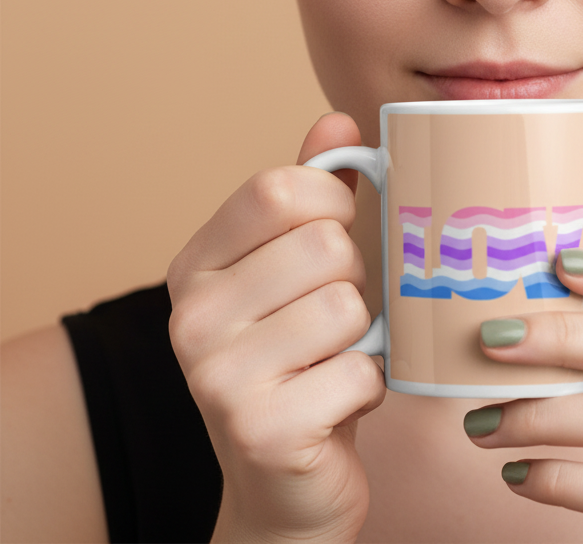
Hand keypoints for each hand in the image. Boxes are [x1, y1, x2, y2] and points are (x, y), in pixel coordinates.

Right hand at [167, 114, 385, 543]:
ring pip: (349, 307)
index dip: (334, 205)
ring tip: (333, 360)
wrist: (285, 484)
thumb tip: (337, 121)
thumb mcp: (299, 270)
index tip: (337, 234)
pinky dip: (369, 386)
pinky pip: (361, 370)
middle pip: (326, 246)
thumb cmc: (301, 359)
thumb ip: (313, 194)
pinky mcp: (260, 430)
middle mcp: (189, 316)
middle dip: (354, 282)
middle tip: (332, 320)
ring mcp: (216, 377)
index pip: (279, 189)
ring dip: (365, 338)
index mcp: (196, 265)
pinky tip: (338, 403)